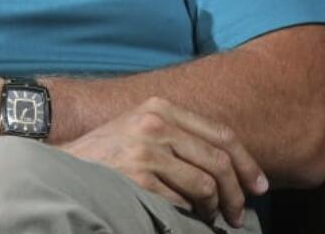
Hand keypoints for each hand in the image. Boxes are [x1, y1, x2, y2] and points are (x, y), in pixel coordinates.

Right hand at [59, 96, 267, 227]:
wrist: (65, 166)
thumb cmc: (108, 152)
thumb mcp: (140, 128)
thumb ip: (179, 135)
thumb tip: (231, 165)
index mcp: (160, 106)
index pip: (221, 134)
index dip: (247, 163)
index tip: (259, 187)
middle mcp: (154, 123)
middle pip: (219, 161)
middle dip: (237, 193)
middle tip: (239, 214)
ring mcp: (145, 150)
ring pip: (206, 184)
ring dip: (216, 208)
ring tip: (212, 217)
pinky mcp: (138, 178)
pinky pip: (183, 201)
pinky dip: (190, 214)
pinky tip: (187, 217)